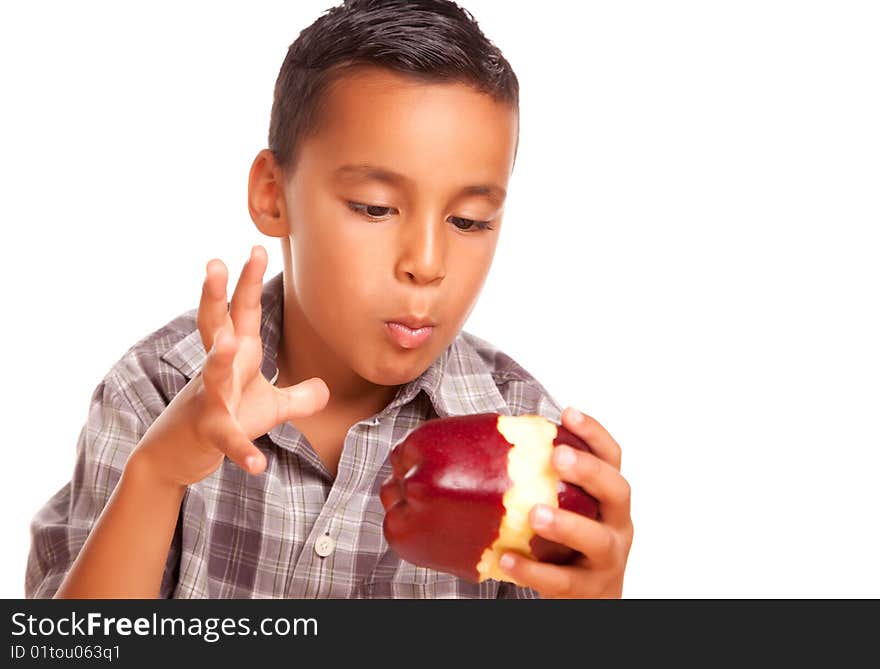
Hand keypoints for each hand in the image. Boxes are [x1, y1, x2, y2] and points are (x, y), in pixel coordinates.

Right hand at [128, 245, 329, 487]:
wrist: (174, 456)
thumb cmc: (224, 420)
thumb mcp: (267, 408)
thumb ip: (298, 397)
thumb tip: (324, 388)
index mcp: (237, 357)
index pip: (244, 313)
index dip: (249, 282)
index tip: (257, 248)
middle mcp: (219, 372)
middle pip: (216, 328)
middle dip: (216, 297)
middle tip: (215, 263)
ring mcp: (210, 402)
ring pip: (214, 379)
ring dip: (220, 362)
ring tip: (230, 344)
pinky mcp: (209, 435)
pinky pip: (228, 442)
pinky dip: (243, 451)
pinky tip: (258, 465)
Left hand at [498, 407, 633, 597]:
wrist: (591, 600)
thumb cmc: (569, 544)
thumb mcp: (567, 509)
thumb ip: (541, 481)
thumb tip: (486, 442)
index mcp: (610, 497)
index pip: (612, 457)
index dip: (594, 433)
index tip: (567, 413)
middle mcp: (618, 524)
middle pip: (617, 491)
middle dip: (589, 470)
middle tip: (557, 456)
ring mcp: (608, 560)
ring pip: (597, 540)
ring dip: (567, 525)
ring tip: (534, 514)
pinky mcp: (588, 591)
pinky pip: (563, 581)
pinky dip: (534, 571)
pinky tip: (506, 559)